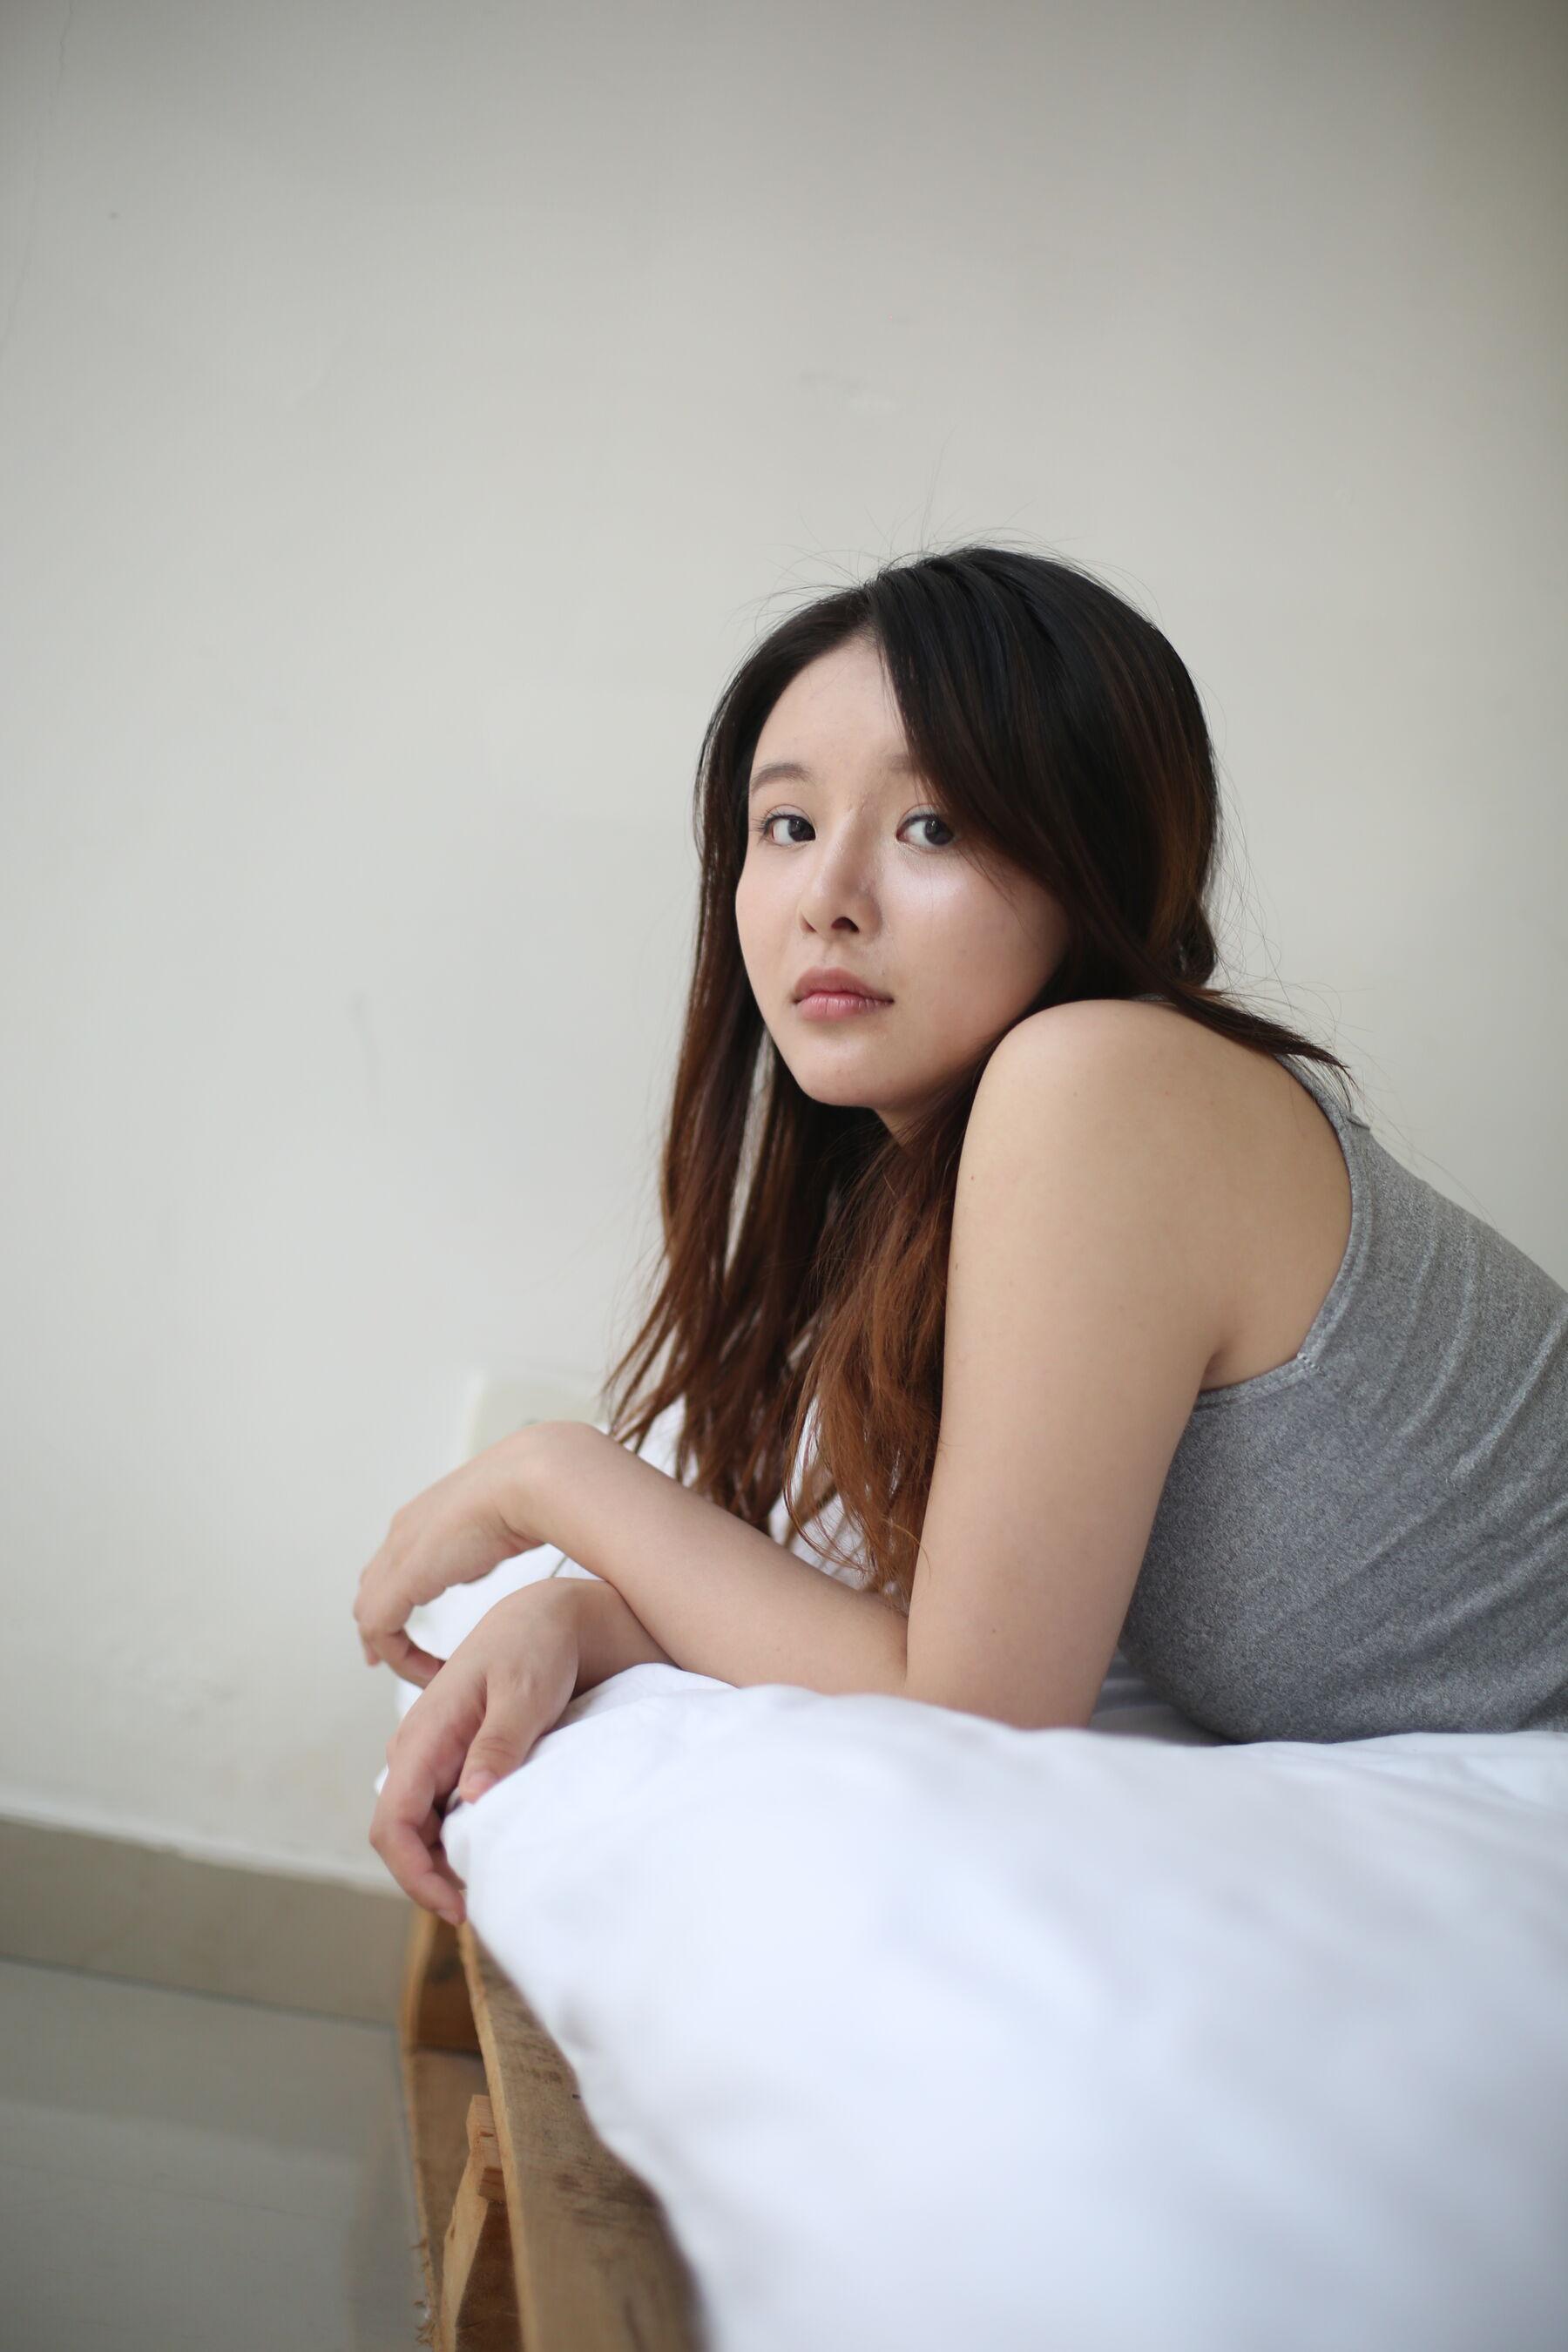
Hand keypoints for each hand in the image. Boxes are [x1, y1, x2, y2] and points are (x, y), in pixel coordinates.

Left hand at [353, 1427, 555, 1683]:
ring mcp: (399, 1553)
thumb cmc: (534, 1495)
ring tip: (418, 1674)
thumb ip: (489, 1540)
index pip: (392, 1561)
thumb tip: (490, 1552)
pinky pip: (380, 1629)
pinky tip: (429, 1671)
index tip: (403, 1628)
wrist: (529, 1481)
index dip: (393, 1597)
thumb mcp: (506, 1521)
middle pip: (372, 1586)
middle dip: (377, 1625)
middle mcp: (404, 1532)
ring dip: (391, 1648)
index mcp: (428, 1515)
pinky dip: (399, 1656)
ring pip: (369, 1612)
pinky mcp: (404, 1578)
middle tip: (384, 1658)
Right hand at [369, 1580, 584, 1921]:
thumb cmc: (533, 1648)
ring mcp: (432, 1756)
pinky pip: (441, 1811)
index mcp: (423, 1735)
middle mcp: (417, 1750)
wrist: (544, 1620)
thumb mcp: (523, 1694)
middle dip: (431, 1877)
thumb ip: (498, 1745)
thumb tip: (473, 1801)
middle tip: (481, 1907)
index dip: (414, 1874)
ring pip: (421, 1827)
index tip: (455, 1907)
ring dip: (446, 1860)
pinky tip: (494, 1849)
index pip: (392, 1823)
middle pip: (402, 1835)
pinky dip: (460, 1838)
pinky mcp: (452, 1759)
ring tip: (492, 1883)